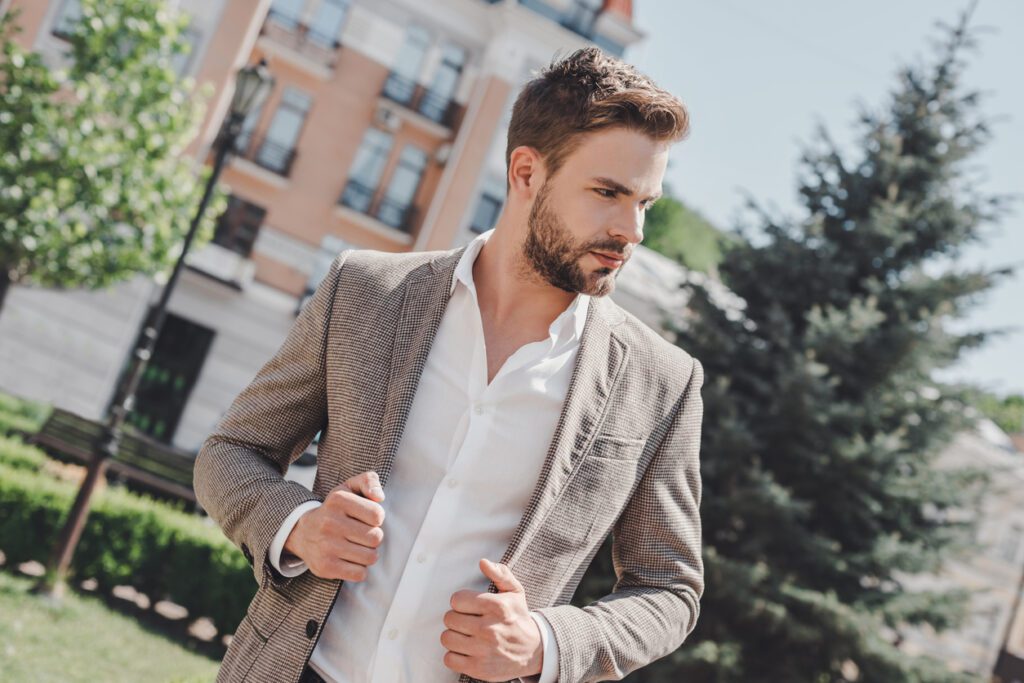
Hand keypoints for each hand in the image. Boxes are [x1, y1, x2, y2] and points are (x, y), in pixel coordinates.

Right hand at [283, 470, 385, 581]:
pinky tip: (350, 560)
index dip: (377, 518)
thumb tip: (379, 496)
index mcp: (338, 499)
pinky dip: (360, 569)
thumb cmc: (336, 510)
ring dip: (368, 554)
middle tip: (361, 534)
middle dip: (374, 537)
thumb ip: (368, 481)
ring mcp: (326, 546)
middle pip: (376, 538)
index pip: (377, 515)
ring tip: (356, 547)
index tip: (366, 518)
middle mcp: (330, 522)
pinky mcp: (325, 567)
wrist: (303, 532)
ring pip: (370, 557)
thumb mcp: (349, 487)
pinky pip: (360, 574)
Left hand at [441, 558, 543, 681]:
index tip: (468, 606)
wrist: (534, 651)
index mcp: (497, 607)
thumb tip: (483, 562)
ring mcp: (484, 651)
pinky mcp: (479, 669)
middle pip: (449, 619)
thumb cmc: (520, 618)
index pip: (457, 600)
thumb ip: (500, 574)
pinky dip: (454, 655)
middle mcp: (490, 629)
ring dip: (454, 636)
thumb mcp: (515, 592)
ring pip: (447, 638)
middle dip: (456, 618)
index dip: (460, 602)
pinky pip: (449, 659)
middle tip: (467, 621)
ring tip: (466, 635)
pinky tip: (466, 650)